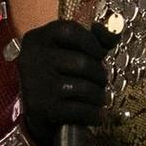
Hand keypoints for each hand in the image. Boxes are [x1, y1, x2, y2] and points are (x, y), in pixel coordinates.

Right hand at [15, 19, 115, 145]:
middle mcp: (32, 59)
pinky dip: (94, 114)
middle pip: (83, 62)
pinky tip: (94, 114)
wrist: (35, 110)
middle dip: (99, 74)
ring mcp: (36, 84)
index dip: (92, 41)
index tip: (99, 53)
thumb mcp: (70, 50)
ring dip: (99, 95)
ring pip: (85, 88)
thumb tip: (113, 34)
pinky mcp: (42, 108)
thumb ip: (94, 40)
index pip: (70, 30)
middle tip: (99, 81)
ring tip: (97, 98)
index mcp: (37, 39)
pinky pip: (81, 109)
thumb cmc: (59, 74)